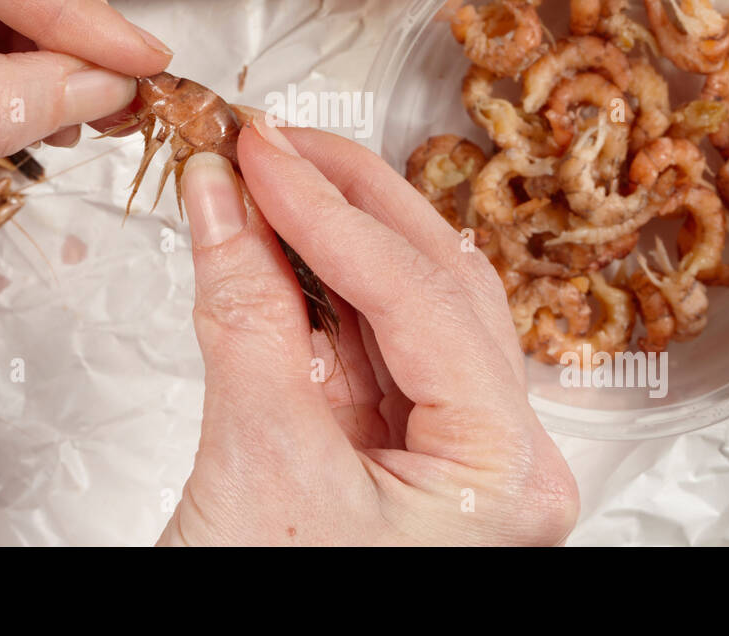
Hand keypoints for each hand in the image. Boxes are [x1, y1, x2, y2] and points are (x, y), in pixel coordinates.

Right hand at [163, 121, 577, 545]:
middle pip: (437, 283)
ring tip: (265, 169)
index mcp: (505, 476)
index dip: (336, 213)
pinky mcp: (400, 438)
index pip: (428, 301)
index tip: (263, 150)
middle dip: (346, 200)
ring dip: (333, 230)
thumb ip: (244, 310)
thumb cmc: (261, 611)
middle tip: (270, 139)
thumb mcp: (254, 456)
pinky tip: (276, 233)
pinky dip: (318, 282)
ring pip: (408, 300)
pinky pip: (370, 337)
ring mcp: (454, 445)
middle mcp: (500, 455)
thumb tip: (222, 194)